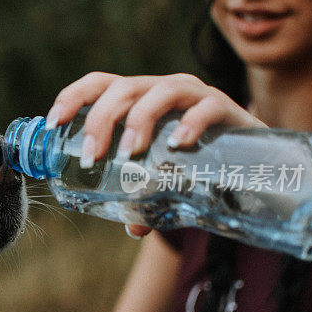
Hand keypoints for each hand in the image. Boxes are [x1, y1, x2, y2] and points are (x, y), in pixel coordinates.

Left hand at [46, 72, 266, 236]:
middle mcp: (163, 89)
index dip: (73, 97)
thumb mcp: (164, 179)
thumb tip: (132, 227)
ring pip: (160, 91)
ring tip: (129, 154)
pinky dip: (190, 122)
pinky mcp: (227, 107)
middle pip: (123, 88)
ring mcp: (195, 95)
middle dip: (100, 120)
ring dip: (138, 120)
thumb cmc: (198, 163)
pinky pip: (206, 106)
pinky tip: (177, 143)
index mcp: (139, 99)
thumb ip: (146, 199)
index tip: (54, 123)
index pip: (99, 84)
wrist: (258, 159)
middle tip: (91, 157)